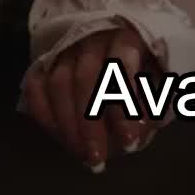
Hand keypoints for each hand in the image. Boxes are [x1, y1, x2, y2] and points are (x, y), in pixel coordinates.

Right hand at [21, 21, 161, 171]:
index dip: (125, 105)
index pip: (122, 65)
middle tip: (97, 157)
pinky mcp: (45, 62)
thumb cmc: (143, 71)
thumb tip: (145, 127)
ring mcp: (65, 48)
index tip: (130, 141)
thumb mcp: (159, 83)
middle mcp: (92, 38)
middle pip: (85, 76)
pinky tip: (58, 137)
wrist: (116, 55)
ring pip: (58, 83)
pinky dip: (44, 114)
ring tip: (82, 154)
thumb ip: (154, 103)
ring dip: (68, 125)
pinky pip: (36, 86)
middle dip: (90, 122)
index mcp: (126, 37)